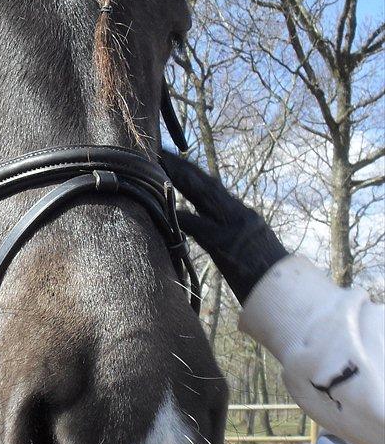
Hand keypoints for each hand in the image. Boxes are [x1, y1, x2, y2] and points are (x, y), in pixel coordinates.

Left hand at [161, 151, 286, 303]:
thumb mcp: (249, 245)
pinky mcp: (226, 246)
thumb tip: (208, 227)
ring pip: (203, 196)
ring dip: (179, 179)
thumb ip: (229, 232)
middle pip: (205, 184)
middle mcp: (239, 214)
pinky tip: (166, 208)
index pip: (212, 186)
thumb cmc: (265, 276)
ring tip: (157, 166)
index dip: (191, 171)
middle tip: (158, 151)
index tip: (172, 158)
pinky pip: (201, 228)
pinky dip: (184, 217)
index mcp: (242, 214)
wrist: (285, 291)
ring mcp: (234, 228)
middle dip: (181, 166)